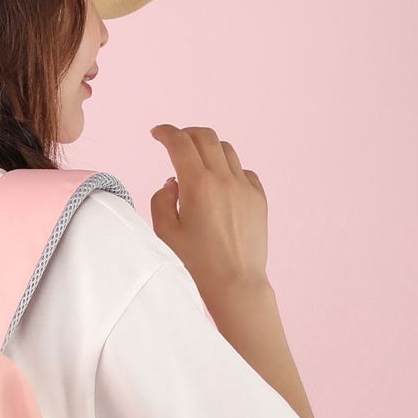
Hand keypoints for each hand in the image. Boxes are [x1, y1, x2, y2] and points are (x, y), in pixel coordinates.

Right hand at [148, 123, 268, 305]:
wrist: (235, 284)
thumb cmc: (196, 264)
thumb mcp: (165, 233)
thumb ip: (161, 200)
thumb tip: (173, 182)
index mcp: (198, 185)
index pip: (180, 143)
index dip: (166, 132)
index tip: (158, 134)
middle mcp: (224, 179)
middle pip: (205, 136)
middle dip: (187, 134)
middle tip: (176, 142)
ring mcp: (245, 187)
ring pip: (226, 150)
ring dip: (208, 149)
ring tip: (198, 163)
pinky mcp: (259, 198)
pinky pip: (244, 171)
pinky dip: (229, 169)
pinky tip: (220, 184)